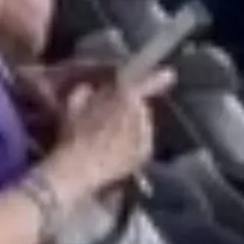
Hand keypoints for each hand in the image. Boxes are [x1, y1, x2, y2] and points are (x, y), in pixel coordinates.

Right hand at [41, 65, 165, 195]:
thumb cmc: (73, 134)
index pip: (145, 83)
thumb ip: (87, 92)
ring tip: (113, 139)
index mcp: (124, 96)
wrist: (79, 168)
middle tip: (112, 119)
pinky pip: (144, 142)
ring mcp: (146, 133)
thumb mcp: (74, 105)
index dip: (157, 78)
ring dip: (133, 127)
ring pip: (143, 124)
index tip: (170, 75)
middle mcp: (141, 111)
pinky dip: (136, 144)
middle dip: (130, 109)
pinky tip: (119, 151)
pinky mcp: (146, 152)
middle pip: (140, 106)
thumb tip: (91, 89)